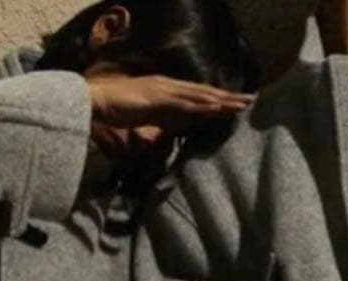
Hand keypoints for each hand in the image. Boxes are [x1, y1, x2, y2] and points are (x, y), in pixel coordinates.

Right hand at [87, 75, 252, 131]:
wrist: (97, 101)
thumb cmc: (116, 110)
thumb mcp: (144, 116)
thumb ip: (159, 119)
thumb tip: (172, 128)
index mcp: (165, 89)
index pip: (195, 94)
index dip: (215, 97)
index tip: (233, 102)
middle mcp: (169, 86)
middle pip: (203, 92)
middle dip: (226, 97)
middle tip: (249, 100)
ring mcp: (166, 90)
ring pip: (200, 96)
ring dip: (222, 100)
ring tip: (241, 104)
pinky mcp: (160, 99)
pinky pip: (187, 104)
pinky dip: (204, 106)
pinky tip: (217, 108)